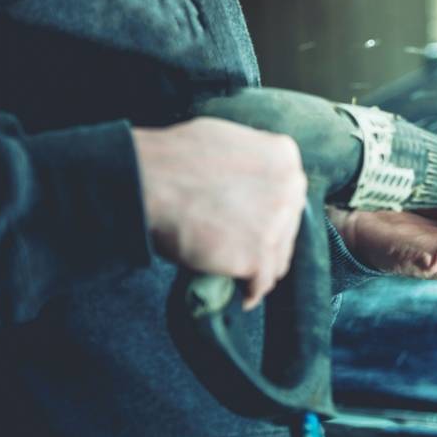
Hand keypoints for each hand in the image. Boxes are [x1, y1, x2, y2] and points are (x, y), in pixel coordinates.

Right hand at [132, 118, 306, 309]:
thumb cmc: (175, 159)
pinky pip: (262, 282)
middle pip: (287, 226)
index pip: (289, 195)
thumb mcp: (229, 140)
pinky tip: (244, 296)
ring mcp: (276, 224)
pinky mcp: (257, 255)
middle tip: (245, 249)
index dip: (271, 213)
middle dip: (268, 239)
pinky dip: (252, 291)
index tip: (257, 224)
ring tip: (243, 273)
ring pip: (279, 256)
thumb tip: (254, 181)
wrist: (147, 182)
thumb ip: (253, 162)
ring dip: (262, 267)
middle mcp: (290, 189)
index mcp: (284, 157)